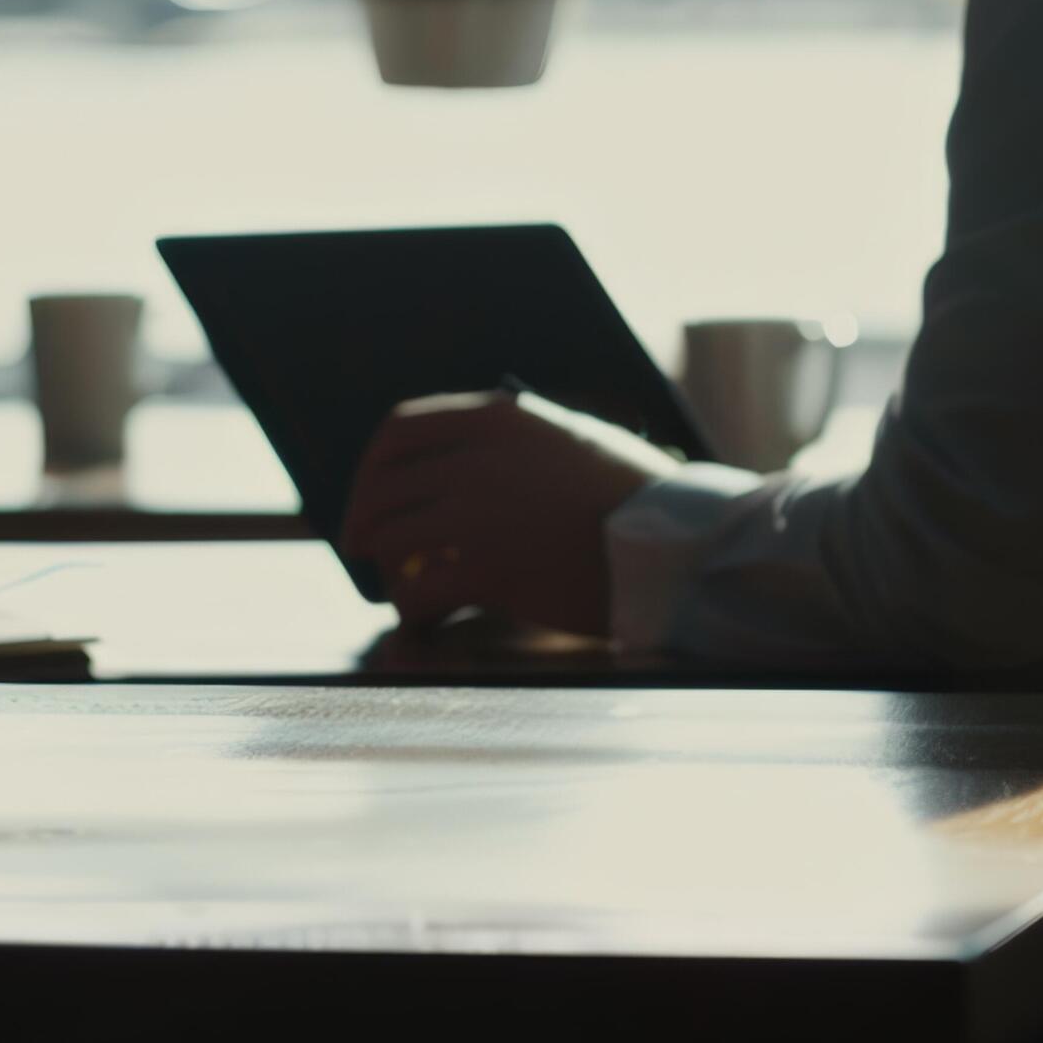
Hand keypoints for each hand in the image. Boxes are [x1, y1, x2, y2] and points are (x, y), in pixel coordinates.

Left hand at [338, 390, 677, 637]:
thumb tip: (460, 462)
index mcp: (497, 418)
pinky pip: (419, 593)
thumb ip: (513, 443)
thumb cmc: (636, 497)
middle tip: (362, 549)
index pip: (400, 429)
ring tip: (404, 590)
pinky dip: (413, 613)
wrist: (679, 543)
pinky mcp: (488, 569)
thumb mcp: (571, 440)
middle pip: (383, 487)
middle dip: (363, 521)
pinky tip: (427, 624)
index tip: (369, 494)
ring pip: (390, 538)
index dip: (371, 467)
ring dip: (389, 569)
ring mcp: (478, 511)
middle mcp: (478, 457)